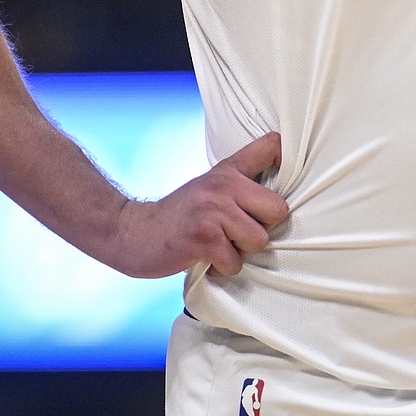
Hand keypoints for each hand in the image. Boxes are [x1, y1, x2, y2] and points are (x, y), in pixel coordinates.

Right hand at [106, 132, 289, 278]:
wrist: (132, 233)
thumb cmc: (181, 214)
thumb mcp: (211, 186)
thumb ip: (243, 178)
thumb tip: (281, 172)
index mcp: (228, 171)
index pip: (270, 147)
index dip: (283, 157)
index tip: (279, 173)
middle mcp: (223, 186)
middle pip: (278, 210)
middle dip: (261, 228)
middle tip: (236, 231)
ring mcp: (213, 212)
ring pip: (258, 240)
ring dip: (240, 251)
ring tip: (218, 245)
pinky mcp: (203, 240)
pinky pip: (235, 262)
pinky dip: (222, 268)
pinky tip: (205, 258)